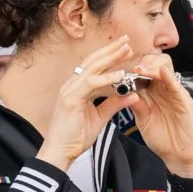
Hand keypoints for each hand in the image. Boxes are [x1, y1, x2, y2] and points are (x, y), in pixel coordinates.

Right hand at [36, 37, 137, 169]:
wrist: (59, 152)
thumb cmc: (76, 136)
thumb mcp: (100, 117)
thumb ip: (114, 104)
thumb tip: (133, 94)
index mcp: (77, 88)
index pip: (94, 66)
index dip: (109, 56)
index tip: (126, 48)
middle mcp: (71, 85)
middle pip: (93, 61)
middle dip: (111, 49)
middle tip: (127, 39)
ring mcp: (69, 91)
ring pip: (92, 68)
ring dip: (111, 57)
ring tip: (127, 49)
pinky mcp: (71, 100)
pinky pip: (90, 84)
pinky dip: (106, 78)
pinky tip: (120, 74)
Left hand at [123, 54, 192, 178]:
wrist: (177, 155)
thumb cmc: (162, 138)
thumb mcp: (143, 119)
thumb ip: (136, 105)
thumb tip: (123, 90)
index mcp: (154, 92)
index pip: (144, 71)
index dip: (132, 67)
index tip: (119, 68)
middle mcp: (165, 89)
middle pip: (156, 64)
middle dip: (143, 62)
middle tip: (130, 67)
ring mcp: (175, 94)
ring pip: (167, 69)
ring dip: (153, 66)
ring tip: (141, 69)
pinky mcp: (185, 102)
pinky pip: (177, 86)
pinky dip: (170, 77)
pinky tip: (161, 72)